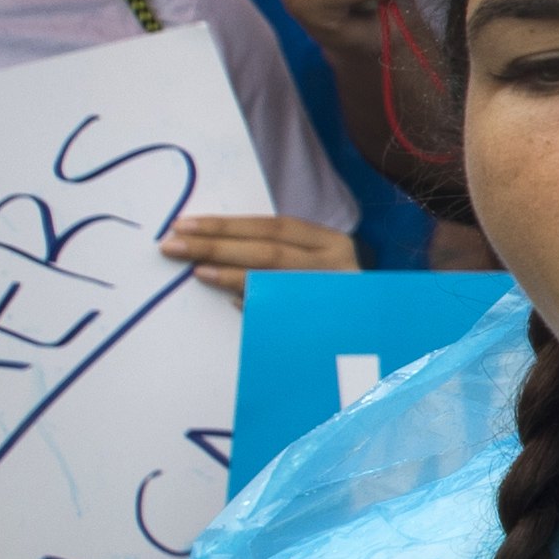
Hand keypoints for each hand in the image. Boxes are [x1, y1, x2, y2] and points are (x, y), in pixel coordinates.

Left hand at [158, 214, 358, 302]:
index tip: (185, 225)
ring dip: (229, 274)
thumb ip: (279, 256)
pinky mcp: (325, 319)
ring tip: (195, 270)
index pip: (272, 227)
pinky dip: (253, 303)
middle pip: (268, 251)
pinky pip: (280, 310)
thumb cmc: (336, 291)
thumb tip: (220, 253)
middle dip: (217, 246)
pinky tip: (228, 299)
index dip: (227, 225)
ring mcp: (333, 292)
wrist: (385, 332)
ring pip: (275, 279)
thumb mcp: (317, 263)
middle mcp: (337, 264)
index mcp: (331, 243)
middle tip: (173, 246)